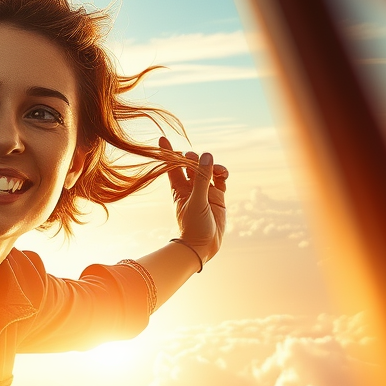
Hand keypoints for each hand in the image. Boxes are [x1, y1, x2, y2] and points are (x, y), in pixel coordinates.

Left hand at [160, 135, 227, 263]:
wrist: (204, 246)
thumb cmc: (194, 226)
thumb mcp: (197, 201)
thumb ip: (201, 178)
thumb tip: (206, 155)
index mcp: (178, 189)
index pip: (172, 166)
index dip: (167, 152)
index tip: (162, 138)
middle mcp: (191, 188)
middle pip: (191, 165)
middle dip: (194, 159)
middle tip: (196, 159)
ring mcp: (204, 192)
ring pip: (207, 170)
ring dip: (212, 166)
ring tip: (218, 171)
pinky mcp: (218, 197)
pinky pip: (220, 180)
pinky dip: (222, 174)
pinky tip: (223, 175)